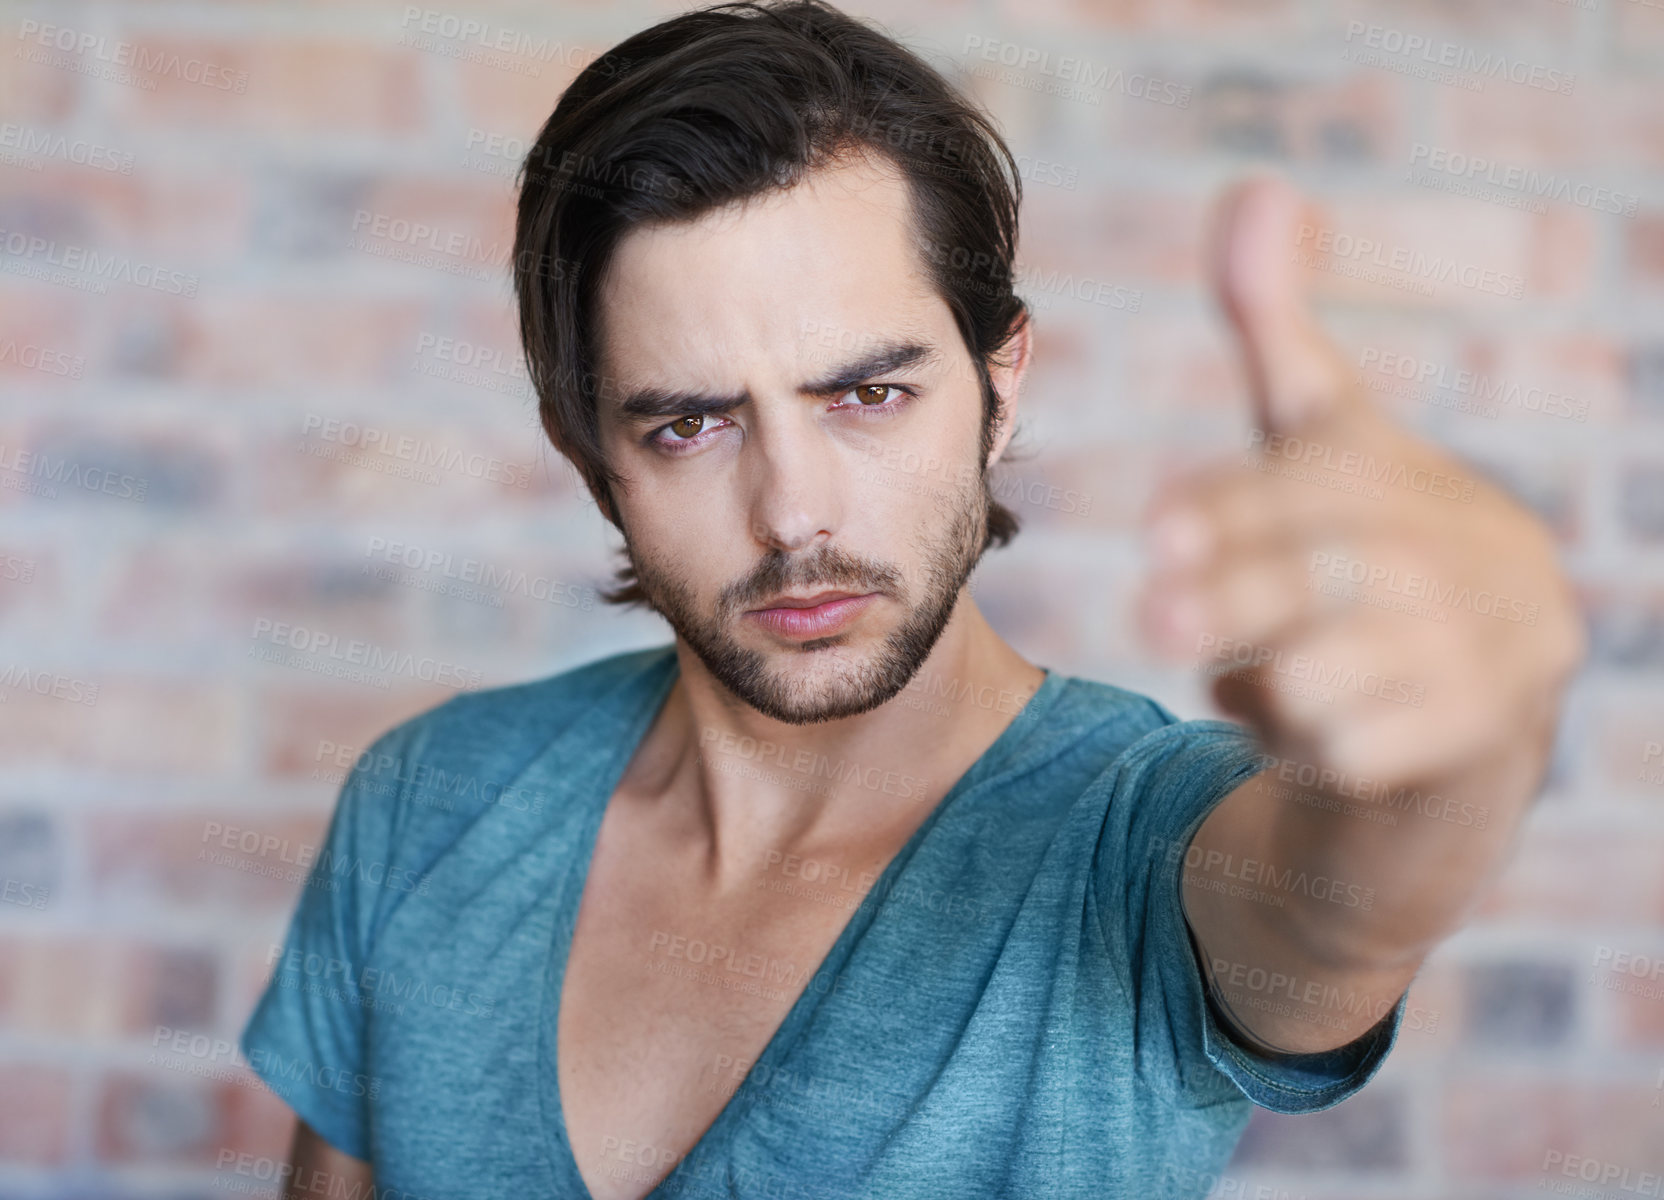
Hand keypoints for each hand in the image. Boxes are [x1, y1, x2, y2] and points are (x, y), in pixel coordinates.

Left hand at [1136, 175, 1586, 789]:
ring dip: (1264, 679)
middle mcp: (1465, 554)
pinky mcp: (1483, 740)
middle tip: (1151, 614)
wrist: (1456, 703)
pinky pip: (1361, 755)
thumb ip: (1274, 327)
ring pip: (1338, 672)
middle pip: (1331, 574)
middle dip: (1234, 593)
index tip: (1160, 531)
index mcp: (1409, 475)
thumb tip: (1257, 188)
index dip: (1236, 503)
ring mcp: (1486, 650)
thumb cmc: (1359, 552)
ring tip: (1243, 678)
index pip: (1321, 481)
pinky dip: (1303, 747)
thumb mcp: (1314, 441)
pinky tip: (1290, 732)